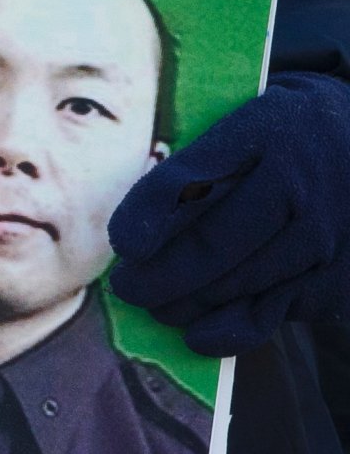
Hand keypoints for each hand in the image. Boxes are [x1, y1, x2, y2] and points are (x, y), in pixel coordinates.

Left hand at [109, 71, 349, 354]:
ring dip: (184, 306)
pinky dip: (228, 327)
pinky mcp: (340, 280)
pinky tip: (202, 328)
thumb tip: (134, 239)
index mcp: (266, 133)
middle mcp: (302, 186)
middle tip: (127, 287)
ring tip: (160, 306)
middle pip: (209, 250)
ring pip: (234, 289)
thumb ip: (195, 166)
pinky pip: (268, 315)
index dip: (149, 214)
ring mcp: (326, 237)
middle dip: (154, 279)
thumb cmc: (286, 141)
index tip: (124, 245)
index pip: (191, 180)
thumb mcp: (245, 125)